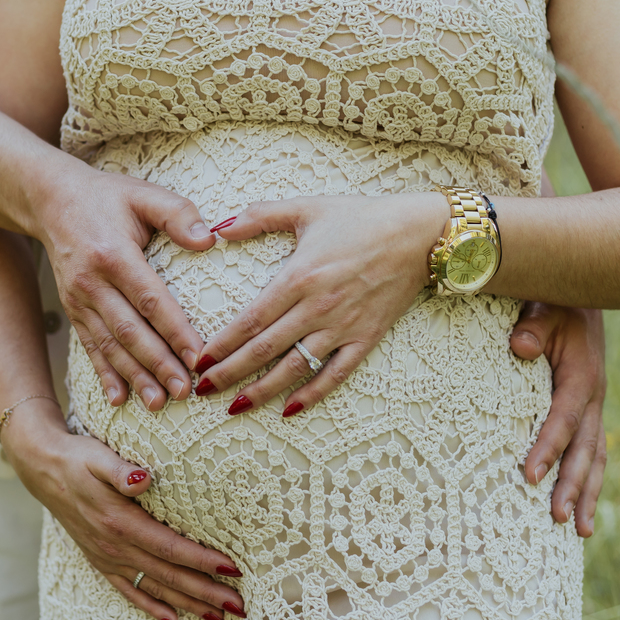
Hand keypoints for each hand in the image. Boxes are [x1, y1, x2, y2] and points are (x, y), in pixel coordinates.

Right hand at [3, 403, 246, 619]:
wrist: (44, 470)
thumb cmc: (78, 459)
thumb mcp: (98, 456)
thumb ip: (121, 470)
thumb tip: (143, 479)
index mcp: (120, 522)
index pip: (170, 547)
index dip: (202, 560)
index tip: (232, 569)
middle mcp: (115, 546)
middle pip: (169, 575)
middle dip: (206, 592)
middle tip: (238, 605)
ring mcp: (108, 557)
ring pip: (155, 588)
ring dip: (188, 604)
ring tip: (218, 618)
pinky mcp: (102, 561)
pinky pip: (130, 592)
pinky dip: (153, 608)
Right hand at [35, 157, 215, 409]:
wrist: (50, 200)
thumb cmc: (107, 197)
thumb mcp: (143, 194)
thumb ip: (178, 213)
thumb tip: (209, 241)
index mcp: (114, 255)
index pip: (151, 299)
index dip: (175, 330)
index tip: (199, 356)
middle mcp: (92, 282)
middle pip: (130, 331)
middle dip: (158, 364)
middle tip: (184, 391)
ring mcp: (78, 300)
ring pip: (110, 345)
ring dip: (135, 377)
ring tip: (159, 403)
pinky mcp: (72, 310)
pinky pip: (90, 347)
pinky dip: (105, 374)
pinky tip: (119, 399)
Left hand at [193, 194, 445, 413]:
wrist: (420, 233)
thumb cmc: (361, 217)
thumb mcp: (307, 208)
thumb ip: (260, 216)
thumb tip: (219, 227)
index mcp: (298, 277)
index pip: (250, 320)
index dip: (221, 344)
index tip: (199, 360)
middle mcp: (317, 307)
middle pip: (264, 349)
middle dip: (230, 373)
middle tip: (203, 390)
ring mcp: (343, 326)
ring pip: (295, 368)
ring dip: (262, 391)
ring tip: (236, 407)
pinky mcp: (366, 338)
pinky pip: (336, 374)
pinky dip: (313, 394)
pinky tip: (290, 411)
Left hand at [511, 302, 606, 537]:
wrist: (583, 297)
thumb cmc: (556, 303)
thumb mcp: (544, 306)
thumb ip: (533, 325)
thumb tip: (519, 346)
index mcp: (582, 376)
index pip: (563, 418)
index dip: (547, 447)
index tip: (529, 475)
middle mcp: (593, 397)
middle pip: (585, 449)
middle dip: (572, 485)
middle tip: (558, 519)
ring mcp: (594, 407)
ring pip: (594, 457)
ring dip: (586, 494)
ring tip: (578, 531)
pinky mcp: (589, 412)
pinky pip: (592, 451)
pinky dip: (588, 481)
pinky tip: (581, 509)